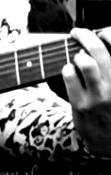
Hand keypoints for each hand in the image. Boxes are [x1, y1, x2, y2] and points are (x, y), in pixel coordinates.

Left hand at [64, 27, 110, 153]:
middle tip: (78, 33)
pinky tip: (70, 72)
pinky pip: (69, 76)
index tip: (102, 32)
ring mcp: (98, 96)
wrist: (110, 142)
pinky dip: (67, 69)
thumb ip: (110, 68)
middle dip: (85, 36)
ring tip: (78, 58)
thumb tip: (103, 39)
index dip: (108, 33)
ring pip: (84, 62)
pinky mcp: (81, 105)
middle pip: (98, 50)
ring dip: (78, 55)